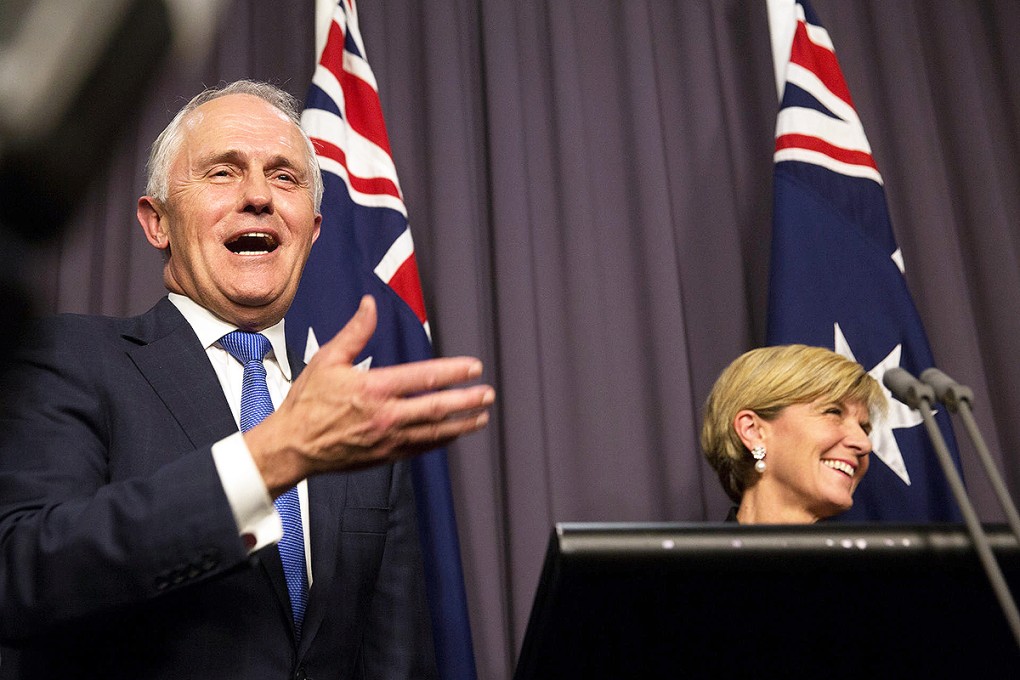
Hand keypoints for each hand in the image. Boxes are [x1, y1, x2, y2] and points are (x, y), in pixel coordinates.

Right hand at [244, 295, 493, 495]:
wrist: (293, 446)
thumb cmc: (308, 402)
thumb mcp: (327, 360)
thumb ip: (355, 332)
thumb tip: (370, 304)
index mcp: (373, 388)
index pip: (424, 377)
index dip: (453, 372)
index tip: (474, 367)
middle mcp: (385, 415)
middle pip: (436, 407)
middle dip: (466, 400)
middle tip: (488, 394)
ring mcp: (387, 439)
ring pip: (434, 432)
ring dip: (461, 424)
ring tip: (481, 416)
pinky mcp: (385, 456)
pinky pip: (421, 448)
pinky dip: (441, 440)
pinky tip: (454, 433)